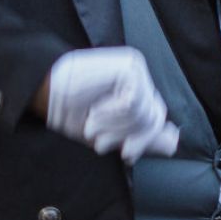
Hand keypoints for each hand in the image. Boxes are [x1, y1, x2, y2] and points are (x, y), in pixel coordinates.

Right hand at [46, 46, 178, 162]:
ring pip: (144, 113)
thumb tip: (174, 144)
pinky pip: (133, 103)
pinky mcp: (129, 65)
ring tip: (93, 121)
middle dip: (128, 136)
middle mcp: (142, 78)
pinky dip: (113, 113)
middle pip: (154, 118)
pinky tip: (96, 108)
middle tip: (101, 140)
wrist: (46, 93)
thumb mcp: (112, 134)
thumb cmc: (73, 113)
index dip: (142, 141)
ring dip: (116, 126)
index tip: (125, 154)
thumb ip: (142, 138)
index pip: (155, 121)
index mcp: (139, 92)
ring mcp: (137, 69)